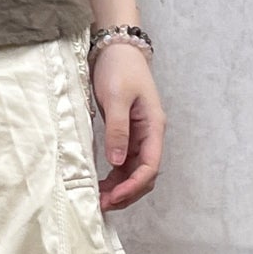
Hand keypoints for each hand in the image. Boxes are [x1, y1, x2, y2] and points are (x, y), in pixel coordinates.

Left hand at [90, 41, 164, 209]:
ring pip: (134, 172)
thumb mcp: (117, 97)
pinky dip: (114, 177)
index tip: (113, 198)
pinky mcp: (126, 135)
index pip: (150, 167)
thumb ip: (117, 130)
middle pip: (144, 175)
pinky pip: (124, 163)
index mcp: (154, 127)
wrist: (116, 49)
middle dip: (126, 193)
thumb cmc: (119, 69)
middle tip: (102, 204)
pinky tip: (100, 185)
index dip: (133, 186)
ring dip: (119, 188)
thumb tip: (117, 162)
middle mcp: (150, 135)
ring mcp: (139, 136)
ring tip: (98, 199)